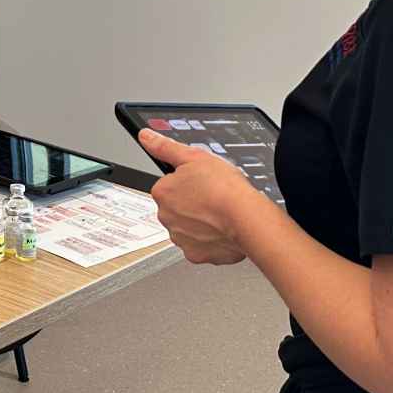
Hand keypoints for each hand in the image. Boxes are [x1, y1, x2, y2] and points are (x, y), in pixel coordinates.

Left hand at [136, 128, 261, 265]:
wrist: (246, 219)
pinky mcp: (196, 255)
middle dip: (192, 204)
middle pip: (178, 208)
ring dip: (201, 223)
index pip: (169, 186)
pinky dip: (211, 240)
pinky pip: (202, 246)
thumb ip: (165, 147)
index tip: (202, 184)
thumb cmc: (224, 189)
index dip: (188, 183)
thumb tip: (145, 137)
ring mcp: (180, 238)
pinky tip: (223, 229)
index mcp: (163, 193)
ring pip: (189, 228)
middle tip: (212, 198)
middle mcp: (166, 217)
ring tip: (220, 213)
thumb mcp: (194, 156)